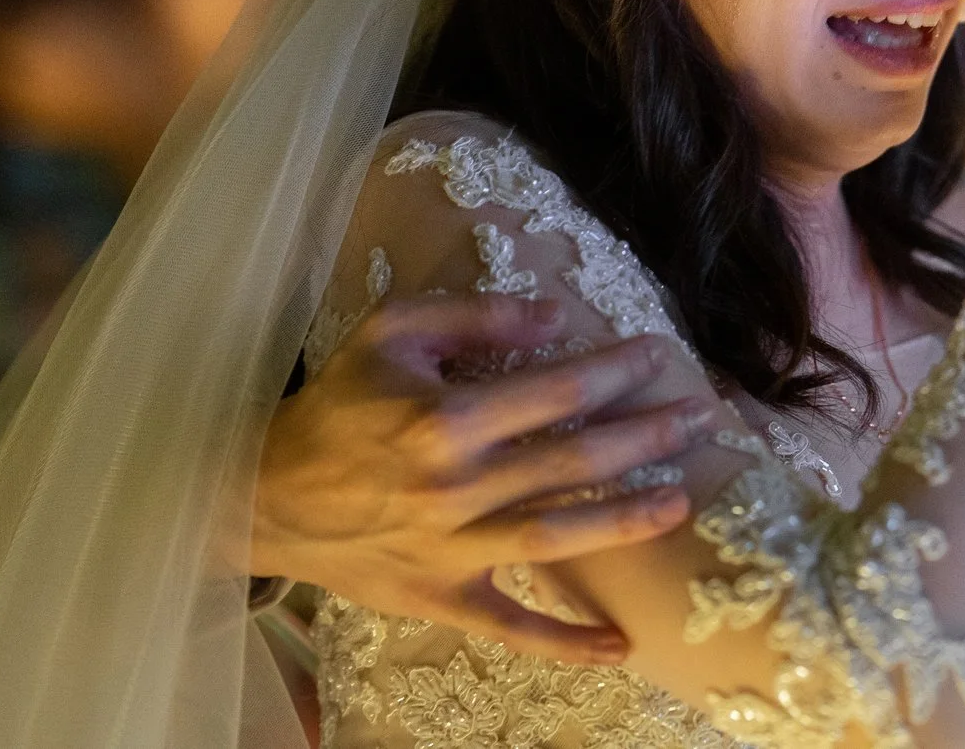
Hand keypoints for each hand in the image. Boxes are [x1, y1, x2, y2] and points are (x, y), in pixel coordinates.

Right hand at [251, 292, 713, 662]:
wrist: (265, 493)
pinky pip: (510, 628)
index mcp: (445, 419)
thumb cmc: (337, 405)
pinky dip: (565, 642)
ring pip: (554, 538)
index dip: (615, 371)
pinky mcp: (441, 597)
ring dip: (624, 521)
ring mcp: (450, 549)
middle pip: (571, 462)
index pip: (555, 391)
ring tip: (680, 503)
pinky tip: (620, 648)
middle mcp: (454, 487)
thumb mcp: (392, 333)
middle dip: (643, 437)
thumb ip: (475, 316)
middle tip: (699, 418)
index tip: (658, 356)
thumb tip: (554, 315)